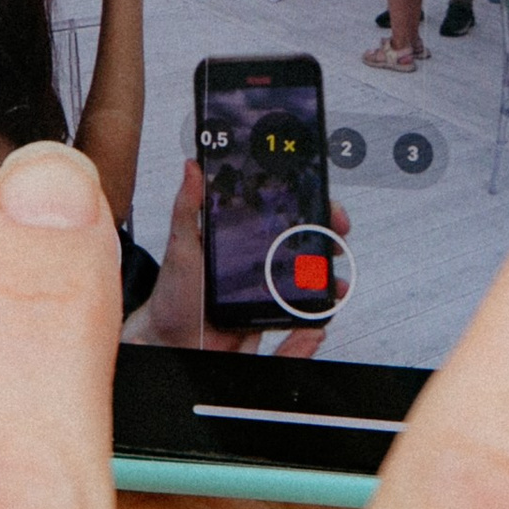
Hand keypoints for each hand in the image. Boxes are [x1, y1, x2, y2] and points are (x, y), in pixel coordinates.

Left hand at [125, 159, 351, 357]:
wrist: (173, 340)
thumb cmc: (173, 294)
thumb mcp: (180, 245)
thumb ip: (188, 208)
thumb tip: (191, 168)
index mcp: (239, 236)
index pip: (279, 212)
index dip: (305, 205)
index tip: (322, 203)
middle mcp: (256, 258)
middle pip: (301, 240)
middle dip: (326, 236)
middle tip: (336, 237)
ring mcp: (265, 285)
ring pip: (306, 273)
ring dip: (328, 273)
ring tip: (334, 279)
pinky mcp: (269, 312)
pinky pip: (299, 306)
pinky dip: (318, 305)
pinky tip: (326, 303)